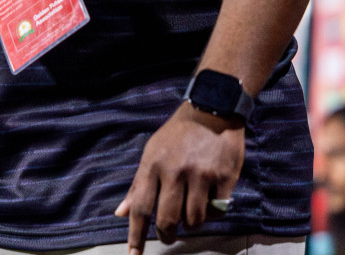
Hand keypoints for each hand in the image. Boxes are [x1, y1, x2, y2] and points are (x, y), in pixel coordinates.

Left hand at [115, 102, 244, 252]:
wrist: (212, 108)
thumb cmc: (177, 134)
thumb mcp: (152, 152)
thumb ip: (137, 185)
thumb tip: (120, 214)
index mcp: (153, 164)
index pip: (141, 208)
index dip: (136, 235)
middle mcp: (175, 171)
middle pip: (167, 220)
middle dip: (167, 234)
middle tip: (169, 234)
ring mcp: (201, 175)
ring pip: (194, 220)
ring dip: (191, 225)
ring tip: (190, 216)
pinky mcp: (224, 177)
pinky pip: (217, 212)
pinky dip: (212, 215)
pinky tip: (209, 205)